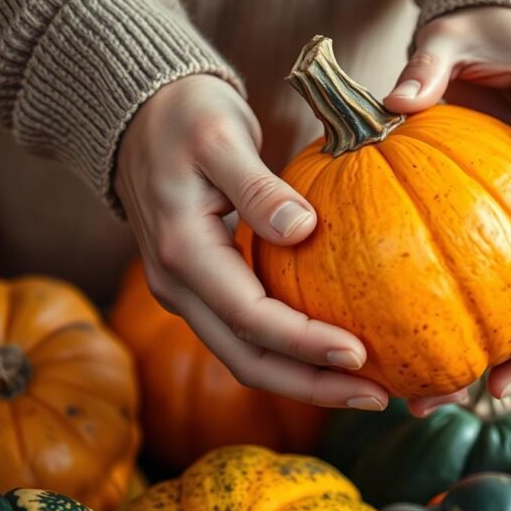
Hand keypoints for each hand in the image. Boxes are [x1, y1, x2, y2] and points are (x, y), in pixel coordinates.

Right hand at [115, 75, 387, 410]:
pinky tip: (338, 351)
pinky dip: (294, 352)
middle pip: (248, 359)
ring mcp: (191, 292)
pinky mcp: (208, 287)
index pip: (250, 318)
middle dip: (312, 385)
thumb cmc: (182, 115)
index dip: (305, 342)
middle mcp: (180, 286)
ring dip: (305, 377)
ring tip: (366, 387)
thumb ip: (257, 186)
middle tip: (375, 396)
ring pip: (248, 355)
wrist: (134, 114)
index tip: (359, 354)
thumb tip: (302, 228)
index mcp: (183, 253)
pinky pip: (253, 334)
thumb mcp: (220, 135)